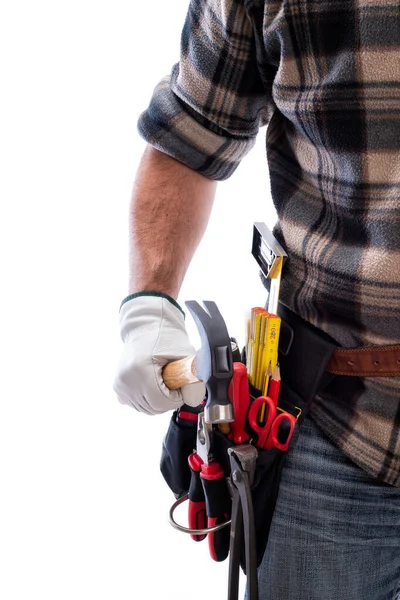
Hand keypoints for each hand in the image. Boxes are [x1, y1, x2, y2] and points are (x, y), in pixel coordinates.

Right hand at [113, 293, 205, 414]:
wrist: (147, 326)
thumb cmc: (165, 336)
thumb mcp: (185, 353)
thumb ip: (192, 377)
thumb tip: (193, 399)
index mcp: (140, 370)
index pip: (161, 402)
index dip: (176, 398)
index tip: (182, 386)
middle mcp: (126, 380)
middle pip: (153, 408)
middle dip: (169, 400)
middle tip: (175, 382)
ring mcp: (120, 385)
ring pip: (145, 409)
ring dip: (159, 400)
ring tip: (164, 381)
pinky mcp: (118, 387)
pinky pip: (137, 404)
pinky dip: (148, 399)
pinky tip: (154, 385)